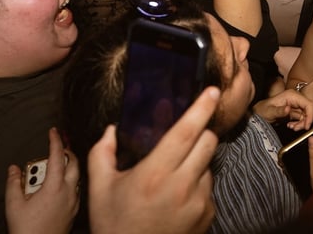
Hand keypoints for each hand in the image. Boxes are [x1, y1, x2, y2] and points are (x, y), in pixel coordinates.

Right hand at [5, 128, 78, 233]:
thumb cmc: (28, 230)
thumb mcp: (14, 205)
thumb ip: (13, 183)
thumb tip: (14, 170)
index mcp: (55, 187)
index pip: (58, 156)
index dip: (55, 141)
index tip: (54, 131)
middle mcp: (69, 191)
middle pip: (74, 163)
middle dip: (67, 151)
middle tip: (58, 146)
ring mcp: (75, 201)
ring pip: (78, 175)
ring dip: (70, 166)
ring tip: (57, 164)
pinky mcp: (75, 210)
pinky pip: (77, 188)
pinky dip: (71, 180)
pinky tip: (61, 183)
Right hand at [87, 88, 219, 233]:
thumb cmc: (114, 224)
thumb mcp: (100, 188)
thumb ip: (102, 153)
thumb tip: (111, 129)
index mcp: (154, 174)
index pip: (186, 132)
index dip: (201, 108)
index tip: (212, 91)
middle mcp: (181, 186)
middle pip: (208, 142)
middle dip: (201, 132)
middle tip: (188, 134)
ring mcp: (199, 201)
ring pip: (209, 164)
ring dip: (197, 161)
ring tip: (173, 176)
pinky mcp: (209, 214)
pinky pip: (209, 186)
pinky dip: (198, 184)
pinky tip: (177, 197)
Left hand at [254, 89, 312, 130]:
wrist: (258, 114)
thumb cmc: (262, 110)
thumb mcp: (269, 111)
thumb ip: (279, 111)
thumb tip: (288, 109)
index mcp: (292, 95)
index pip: (309, 104)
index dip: (310, 115)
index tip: (307, 126)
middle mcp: (296, 99)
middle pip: (310, 110)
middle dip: (306, 121)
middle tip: (297, 128)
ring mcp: (296, 105)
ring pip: (307, 115)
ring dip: (302, 124)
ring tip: (292, 127)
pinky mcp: (295, 112)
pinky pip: (302, 119)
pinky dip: (299, 124)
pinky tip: (291, 126)